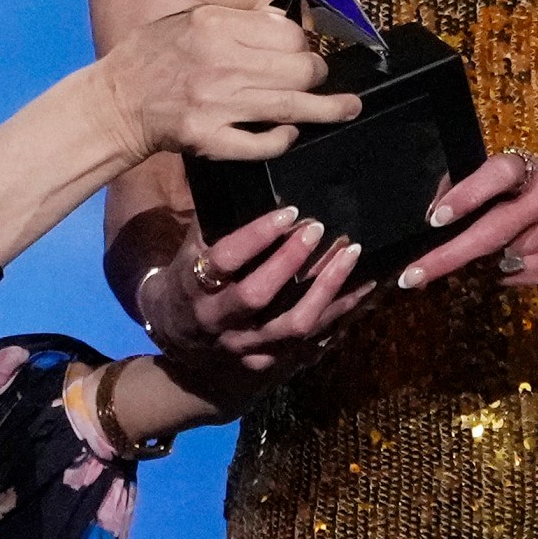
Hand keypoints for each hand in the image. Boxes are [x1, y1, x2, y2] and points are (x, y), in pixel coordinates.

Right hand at [95, 4, 361, 164]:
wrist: (114, 103)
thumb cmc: (151, 56)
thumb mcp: (188, 18)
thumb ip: (235, 16)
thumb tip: (281, 17)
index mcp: (215, 25)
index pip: (287, 34)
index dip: (303, 44)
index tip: (302, 51)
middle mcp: (220, 62)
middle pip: (298, 68)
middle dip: (317, 74)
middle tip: (316, 78)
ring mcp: (216, 104)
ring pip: (290, 106)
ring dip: (326, 110)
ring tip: (348, 109)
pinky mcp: (208, 139)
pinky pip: (260, 144)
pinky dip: (281, 140)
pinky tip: (289, 135)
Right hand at [137, 207, 373, 412]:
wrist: (175, 333)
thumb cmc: (189, 277)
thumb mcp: (192, 248)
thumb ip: (218, 221)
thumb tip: (254, 176)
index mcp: (195, 285)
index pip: (225, 259)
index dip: (257, 235)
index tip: (290, 211)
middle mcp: (217, 320)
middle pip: (257, 295)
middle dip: (292, 261)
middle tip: (320, 229)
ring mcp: (244, 346)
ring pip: (292, 325)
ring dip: (327, 289)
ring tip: (352, 255)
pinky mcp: (266, 361)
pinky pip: (309, 340)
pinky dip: (338, 314)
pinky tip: (362, 289)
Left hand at [395, 153, 537, 291]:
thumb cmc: (537, 199)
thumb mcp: (514, 181)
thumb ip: (472, 188)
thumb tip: (432, 216)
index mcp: (530, 170)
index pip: (497, 173)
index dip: (466, 194)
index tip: (437, 218)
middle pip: (492, 232)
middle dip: (447, 256)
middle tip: (412, 275)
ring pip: (497, 261)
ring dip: (478, 264)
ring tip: (492, 251)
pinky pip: (511, 279)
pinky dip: (500, 275)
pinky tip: (516, 262)